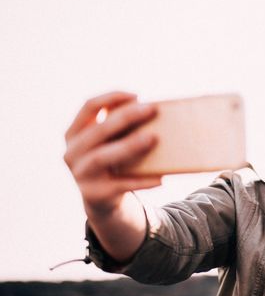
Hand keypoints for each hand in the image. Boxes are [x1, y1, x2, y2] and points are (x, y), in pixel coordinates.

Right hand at [63, 91, 161, 220]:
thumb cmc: (111, 160)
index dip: (111, 97)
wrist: (102, 200)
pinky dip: (141, 181)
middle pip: (99, 130)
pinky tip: (160, 178)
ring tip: (153, 138)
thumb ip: (118, 125)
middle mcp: (72, 153)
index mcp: (74, 134)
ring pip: (103, 157)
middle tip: (151, 109)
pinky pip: (121, 185)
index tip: (137, 94)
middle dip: (125, 117)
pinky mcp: (95, 194)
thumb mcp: (108, 142)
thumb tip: (150, 107)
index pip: (88, 107)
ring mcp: (81, 175)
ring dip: (129, 145)